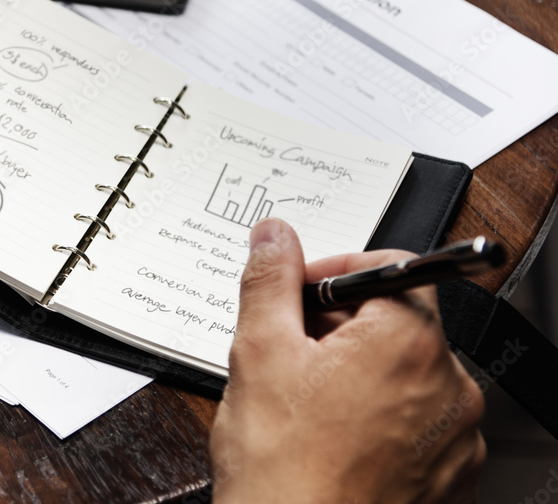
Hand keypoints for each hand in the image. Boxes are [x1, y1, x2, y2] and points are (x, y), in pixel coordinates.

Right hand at [210, 218, 485, 502]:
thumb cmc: (285, 471)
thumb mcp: (259, 353)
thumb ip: (270, 281)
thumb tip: (274, 237)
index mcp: (409, 342)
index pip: (388, 267)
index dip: (332, 273)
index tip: (300, 293)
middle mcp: (449, 387)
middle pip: (394, 322)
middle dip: (337, 326)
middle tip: (288, 351)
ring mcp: (454, 438)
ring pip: (403, 374)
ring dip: (356, 372)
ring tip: (305, 404)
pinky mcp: (449, 476)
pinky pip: (416, 423)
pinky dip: (378, 417)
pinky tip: (332, 437)